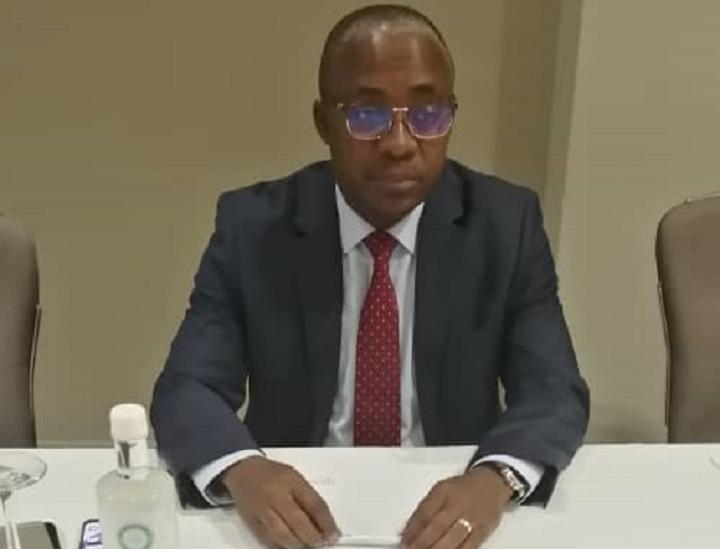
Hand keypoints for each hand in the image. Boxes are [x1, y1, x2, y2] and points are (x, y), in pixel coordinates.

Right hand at [222, 456, 340, 547]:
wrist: (242, 470)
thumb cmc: (272, 474)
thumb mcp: (295, 477)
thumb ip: (308, 497)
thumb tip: (323, 521)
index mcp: (290, 480)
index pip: (313, 504)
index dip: (326, 522)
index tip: (334, 533)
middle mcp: (275, 495)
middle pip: (298, 522)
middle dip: (313, 537)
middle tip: (322, 542)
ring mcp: (262, 510)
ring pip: (282, 534)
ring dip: (298, 544)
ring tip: (308, 546)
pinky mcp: (252, 522)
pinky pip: (269, 539)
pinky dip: (282, 546)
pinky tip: (291, 546)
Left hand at [401, 465, 512, 548]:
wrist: (492, 483)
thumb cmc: (461, 489)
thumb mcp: (441, 490)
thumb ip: (425, 508)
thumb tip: (407, 530)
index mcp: (444, 491)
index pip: (425, 512)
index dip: (412, 529)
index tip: (403, 541)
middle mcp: (458, 504)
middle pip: (437, 527)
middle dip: (422, 543)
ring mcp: (472, 518)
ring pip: (452, 540)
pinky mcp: (483, 531)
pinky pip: (468, 547)